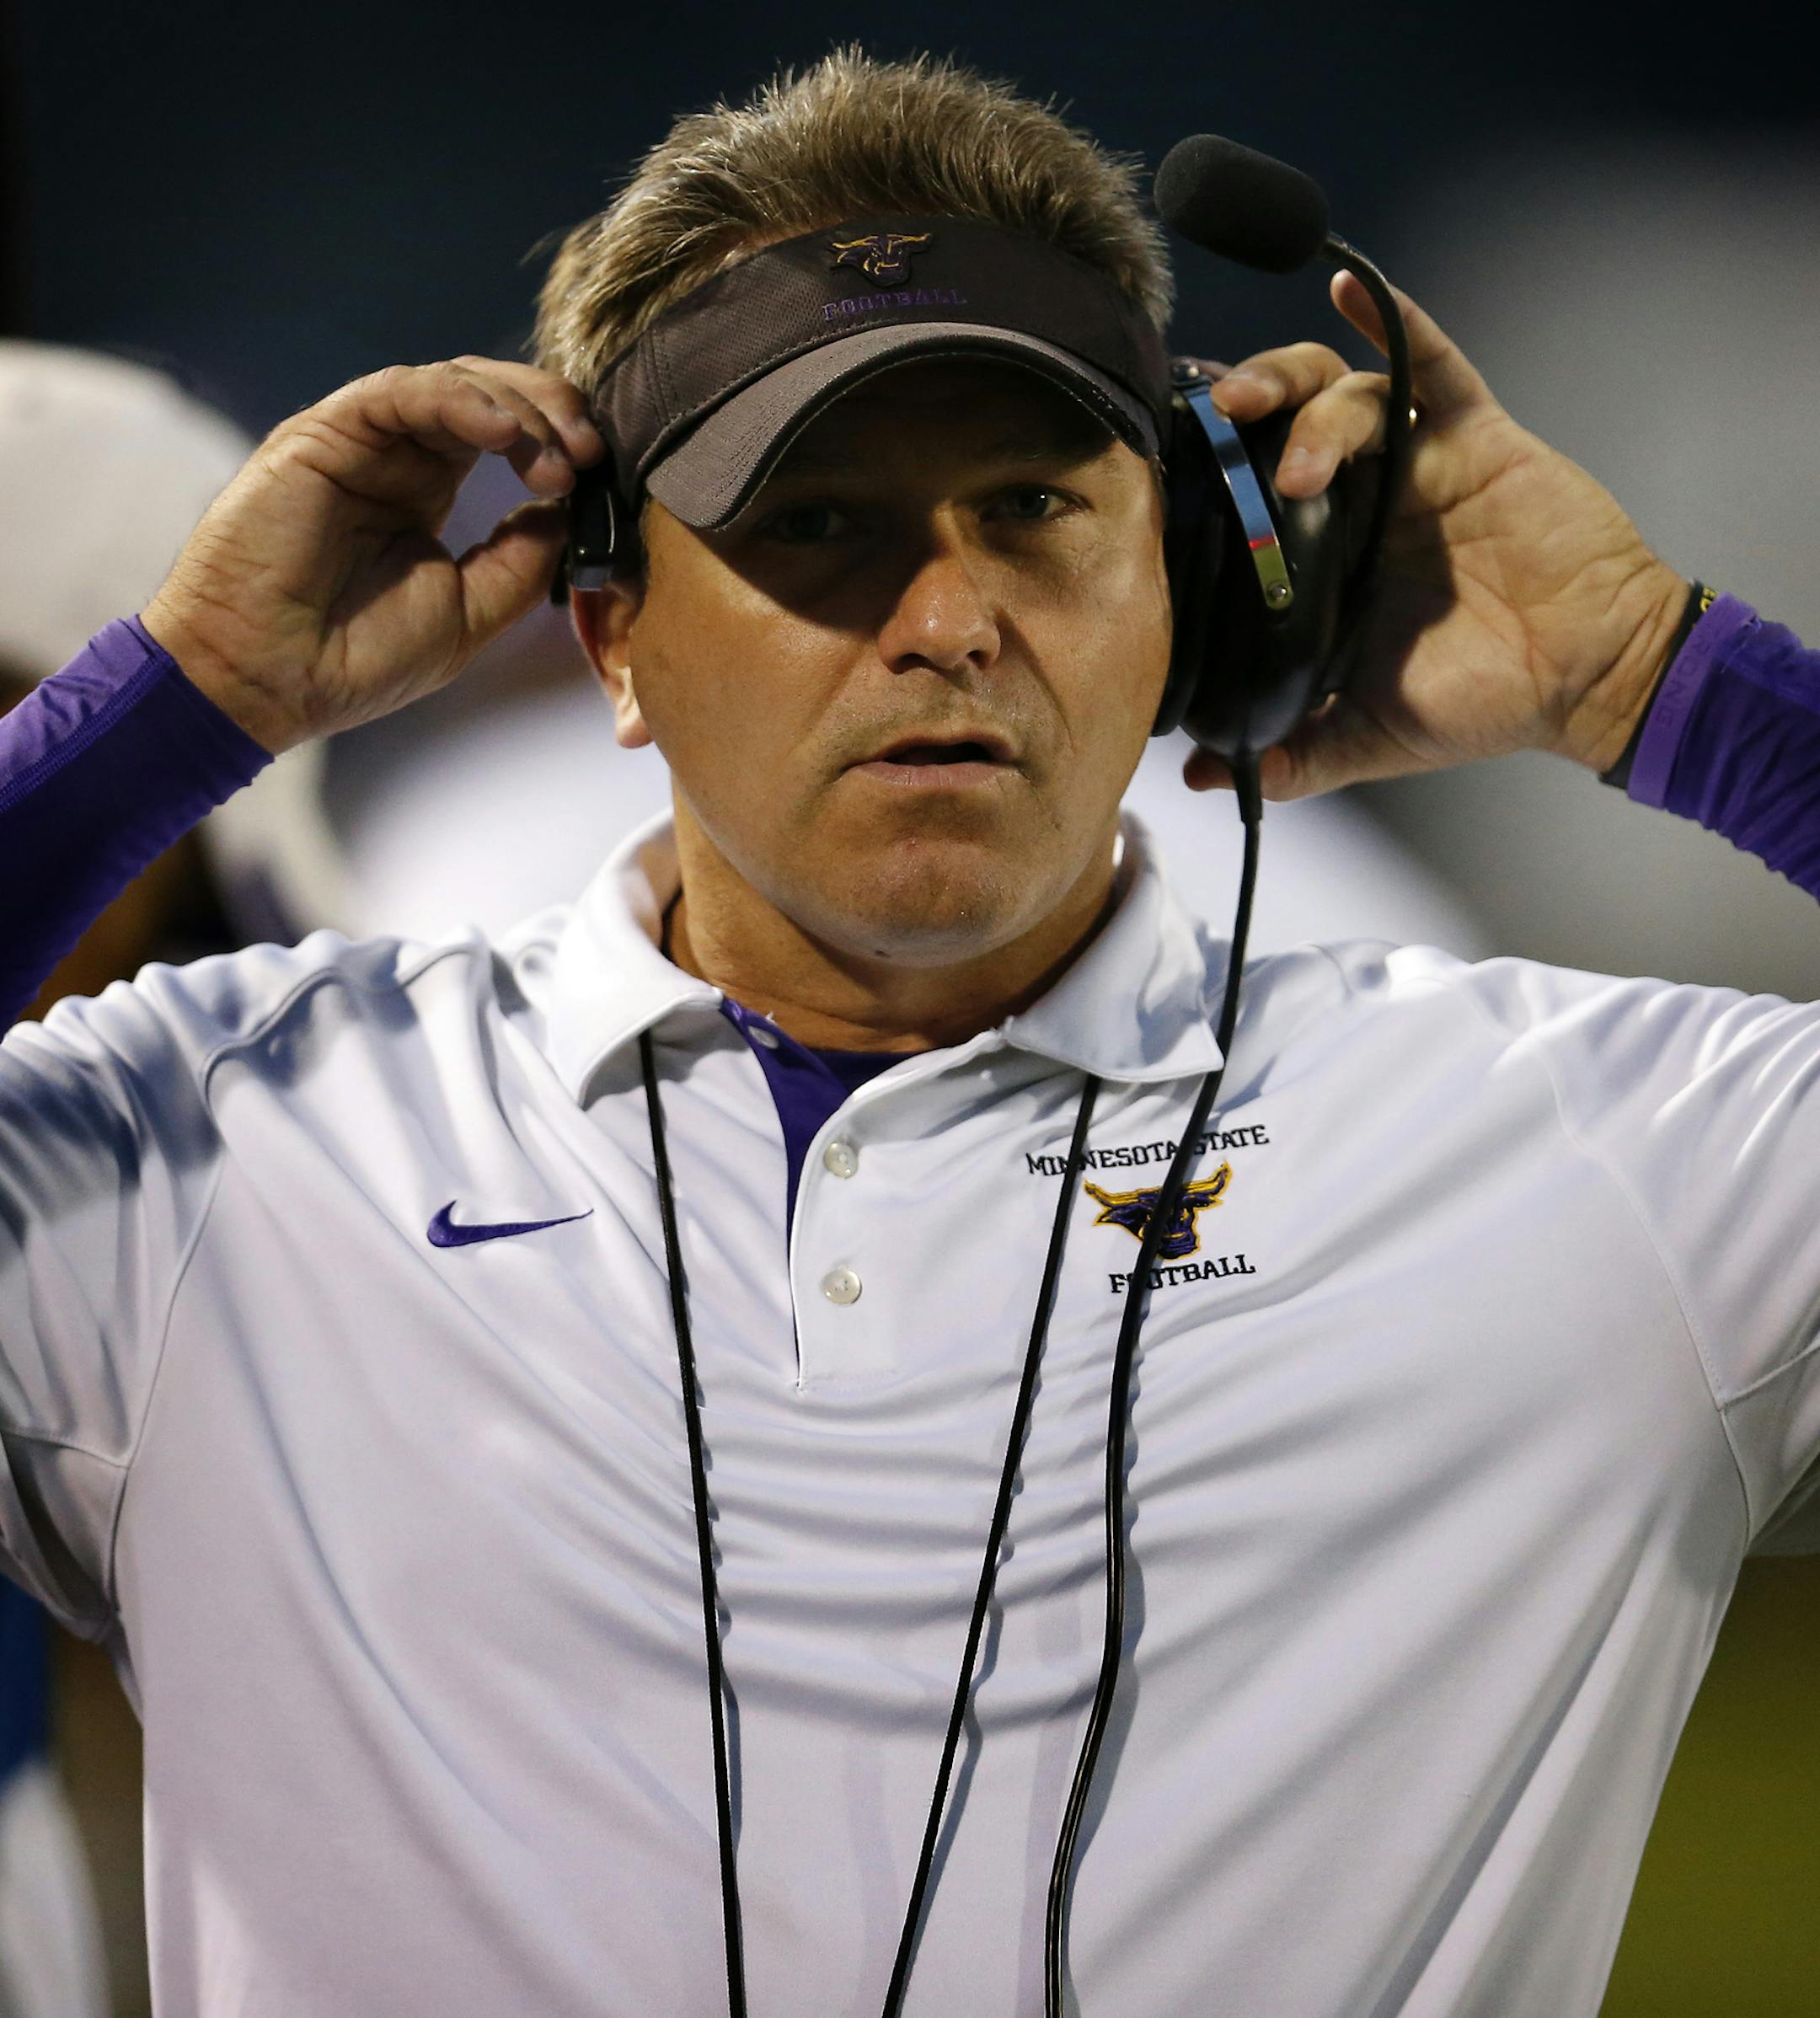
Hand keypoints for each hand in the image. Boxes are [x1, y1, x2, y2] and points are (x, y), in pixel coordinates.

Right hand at [142, 359, 602, 753]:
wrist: (268, 680)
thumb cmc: (357, 659)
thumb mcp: (470, 613)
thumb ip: (520, 559)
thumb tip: (569, 512)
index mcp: (426, 492)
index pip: (506, 437)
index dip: (560, 443)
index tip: (599, 475)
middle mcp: (396, 457)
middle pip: (489, 396)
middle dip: (551, 413)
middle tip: (590, 450)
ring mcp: (360, 441)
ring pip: (453, 384)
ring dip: (517, 409)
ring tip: (555, 456)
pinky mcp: (323, 433)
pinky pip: (400, 392)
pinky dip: (459, 401)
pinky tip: (504, 432)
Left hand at [1182, 276, 1687, 799]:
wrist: (1587, 680)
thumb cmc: (1483, 703)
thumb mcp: (1368, 737)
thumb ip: (1290, 754)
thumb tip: (1197, 778)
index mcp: (1326, 555)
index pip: (1250, 493)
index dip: (1209, 474)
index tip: (1161, 475)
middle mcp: (1360, 496)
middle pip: (1283, 420)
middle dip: (1244, 407)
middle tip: (1215, 418)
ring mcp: (1415, 460)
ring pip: (1342, 391)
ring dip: (1307, 407)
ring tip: (1292, 464)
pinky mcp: (1475, 435)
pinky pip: (1430, 361)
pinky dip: (1392, 320)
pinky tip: (1351, 288)